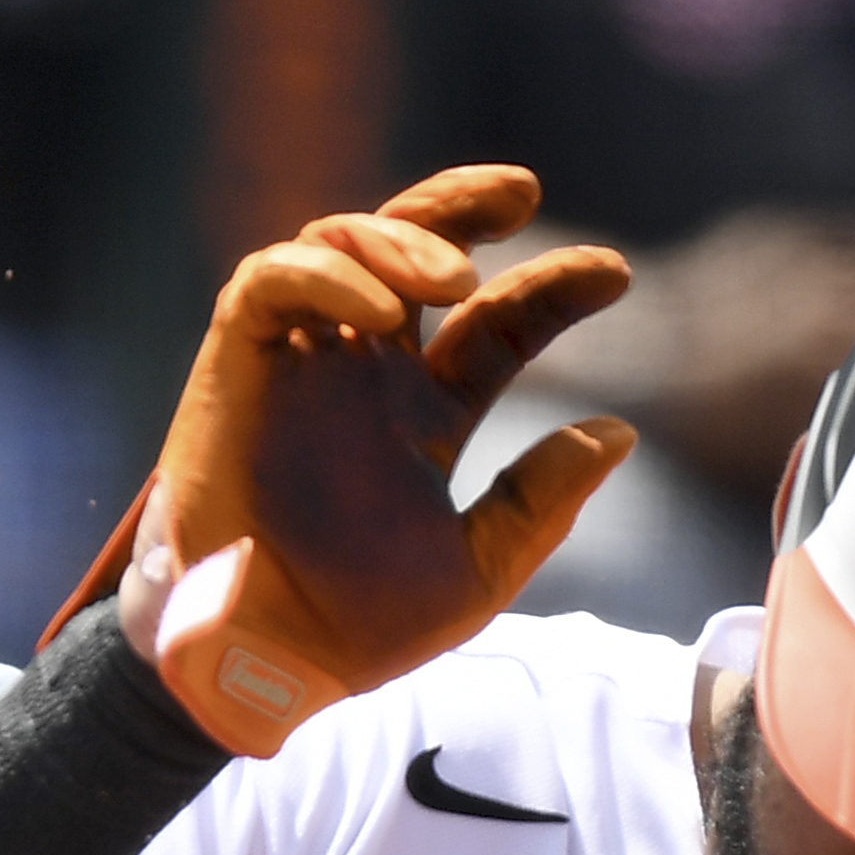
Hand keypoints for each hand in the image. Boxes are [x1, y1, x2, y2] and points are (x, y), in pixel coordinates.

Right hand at [126, 165, 636, 754]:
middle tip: (521, 193)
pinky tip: (376, 309)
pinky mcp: (235, 367)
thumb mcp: (475, 571)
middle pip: (415, 252)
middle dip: (465, 206)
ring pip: (342, 245)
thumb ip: (539, 502)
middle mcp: (364, 374)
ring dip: (398, 239)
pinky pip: (270, 284)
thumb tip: (618, 433)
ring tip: (451, 278)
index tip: (614, 276)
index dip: (554, 290)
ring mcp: (300, 364)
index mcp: (424, 415)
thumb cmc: (355, 630)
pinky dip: (324, 275)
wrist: (260, 661)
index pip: (497, 327)